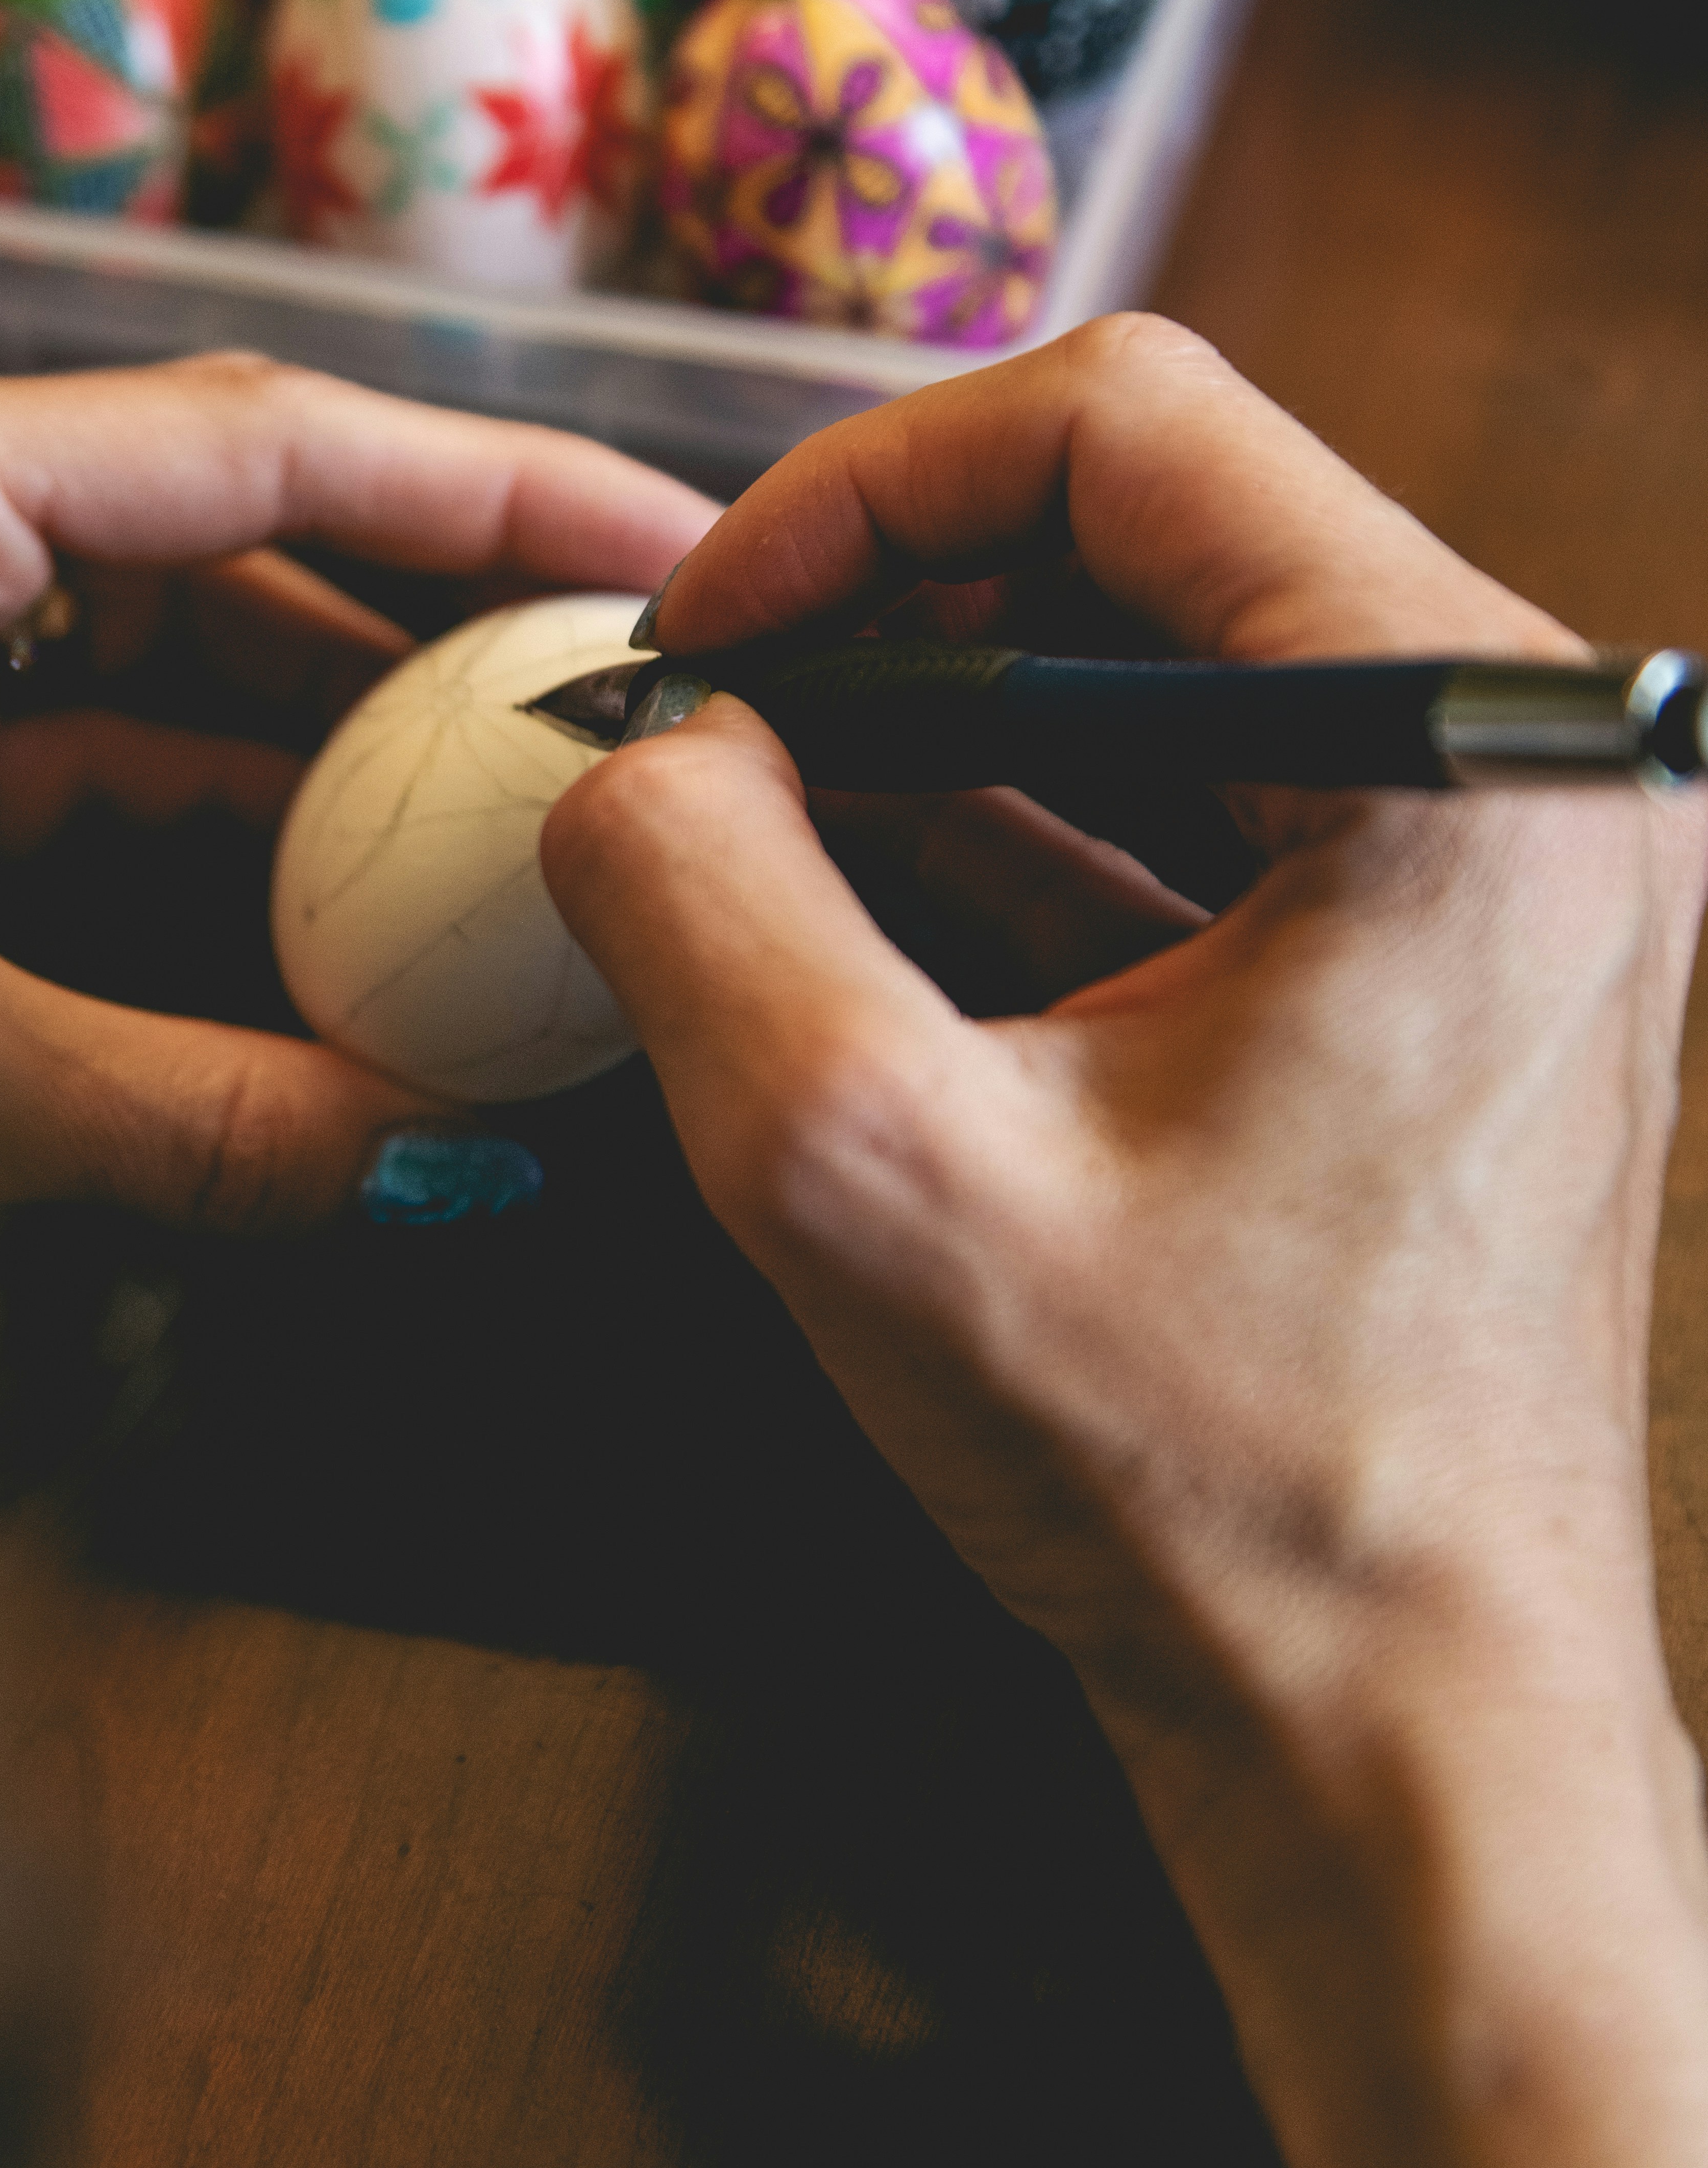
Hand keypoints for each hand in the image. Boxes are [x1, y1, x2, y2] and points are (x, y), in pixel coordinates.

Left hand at [0, 355, 709, 1450]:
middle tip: (647, 697)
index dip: (493, 491)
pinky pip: (118, 749)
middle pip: (251, 528)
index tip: (675, 542)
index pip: (264, 443)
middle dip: (447, 625)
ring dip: (358, 745)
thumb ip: (189, 1116)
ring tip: (545, 814)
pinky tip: (377, 907)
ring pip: (195, 650)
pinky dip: (243, 827)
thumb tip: (430, 1165)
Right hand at [543, 313, 1703, 1779]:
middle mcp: (1536, 773)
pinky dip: (1021, 815)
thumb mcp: (857, 1169)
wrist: (1397, 1744)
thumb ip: (696, 895)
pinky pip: (1208, 794)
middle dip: (885, 601)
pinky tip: (854, 893)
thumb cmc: (1196, 1493)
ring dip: (936, 713)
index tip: (702, 633)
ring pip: (1167, 653)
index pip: (1129, 423)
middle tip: (698, 722)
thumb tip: (631, 743)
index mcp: (1466, 761)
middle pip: (1156, 518)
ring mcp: (1509, 867)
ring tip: (745, 810)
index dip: (860, 490)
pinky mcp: (1448, 960)